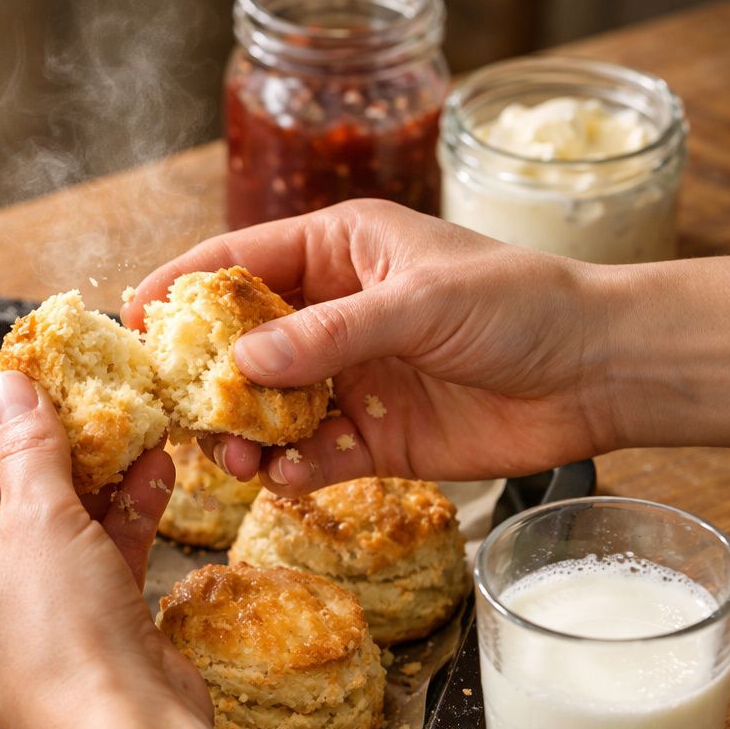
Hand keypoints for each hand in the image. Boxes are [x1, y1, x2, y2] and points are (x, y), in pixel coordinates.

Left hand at [0, 365, 369, 728]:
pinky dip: (116, 514)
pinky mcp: (71, 629)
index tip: (10, 366)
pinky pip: (85, 554)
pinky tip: (156, 465)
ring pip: (43, 522)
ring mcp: (13, 615)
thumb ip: (28, 445)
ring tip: (120, 413)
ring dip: (85, 470)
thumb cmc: (60, 635)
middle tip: (68, 383)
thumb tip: (14, 385)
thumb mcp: (40, 520)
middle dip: (32, 437)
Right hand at [123, 200, 629, 494]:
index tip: (131, 321)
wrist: (598, 374)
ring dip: (245, 436)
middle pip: (240, 343)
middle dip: (206, 379)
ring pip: (269, 408)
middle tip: (178, 413)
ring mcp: (350, 377)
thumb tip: (242, 363)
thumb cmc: (520, 306)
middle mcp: (334, 313)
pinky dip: (294, 469)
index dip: (180, 288)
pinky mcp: (374, 437)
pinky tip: (290, 477)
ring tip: (237, 461)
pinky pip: (313, 455)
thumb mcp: (419, 303)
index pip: (238, 263)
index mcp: (338, 251)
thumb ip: (329, 334)